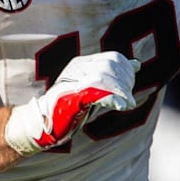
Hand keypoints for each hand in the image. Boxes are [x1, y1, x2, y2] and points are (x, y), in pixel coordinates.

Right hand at [5, 51, 140, 155]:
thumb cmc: (70, 107)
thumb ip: (113, 78)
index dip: (126, 70)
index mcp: (82, 64)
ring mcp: (74, 81)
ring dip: (121, 91)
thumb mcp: (94, 89)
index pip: (113, 58)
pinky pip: (98, 93)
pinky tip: (123, 106)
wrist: (43, 123)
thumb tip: (137, 64)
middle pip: (111, 66)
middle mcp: (77, 69)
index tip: (130, 85)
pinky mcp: (73, 97)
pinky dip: (114, 99)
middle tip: (128, 97)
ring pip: (106, 78)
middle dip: (126, 81)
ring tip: (127, 103)